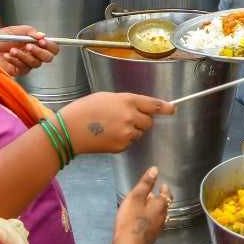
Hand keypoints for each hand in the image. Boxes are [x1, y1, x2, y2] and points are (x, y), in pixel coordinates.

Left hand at [0, 26, 58, 76]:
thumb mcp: (13, 30)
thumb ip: (29, 31)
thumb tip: (42, 35)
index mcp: (35, 43)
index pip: (51, 47)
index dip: (50, 45)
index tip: (41, 41)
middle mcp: (33, 54)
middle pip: (48, 57)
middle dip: (40, 51)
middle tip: (29, 46)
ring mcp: (26, 63)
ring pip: (35, 63)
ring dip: (24, 55)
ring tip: (12, 49)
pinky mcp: (18, 71)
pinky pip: (24, 68)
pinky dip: (16, 61)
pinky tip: (7, 55)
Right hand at [59, 92, 175, 155]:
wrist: (69, 130)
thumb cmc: (85, 109)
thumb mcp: (107, 97)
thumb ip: (125, 102)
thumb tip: (137, 108)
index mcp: (127, 100)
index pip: (153, 104)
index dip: (165, 107)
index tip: (173, 108)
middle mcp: (130, 117)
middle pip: (149, 122)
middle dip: (142, 121)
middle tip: (127, 119)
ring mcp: (126, 133)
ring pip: (139, 134)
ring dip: (132, 131)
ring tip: (112, 127)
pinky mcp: (121, 146)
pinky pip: (129, 143)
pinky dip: (123, 140)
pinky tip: (108, 136)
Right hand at [110, 166, 172, 243]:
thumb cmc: (130, 221)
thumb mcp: (135, 198)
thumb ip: (145, 183)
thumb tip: (155, 170)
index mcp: (161, 206)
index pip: (167, 194)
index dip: (164, 188)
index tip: (161, 185)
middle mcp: (162, 217)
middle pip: (162, 205)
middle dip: (156, 198)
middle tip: (149, 193)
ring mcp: (157, 229)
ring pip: (157, 215)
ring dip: (151, 208)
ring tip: (142, 205)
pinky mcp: (149, 238)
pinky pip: (151, 223)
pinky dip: (147, 218)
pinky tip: (138, 219)